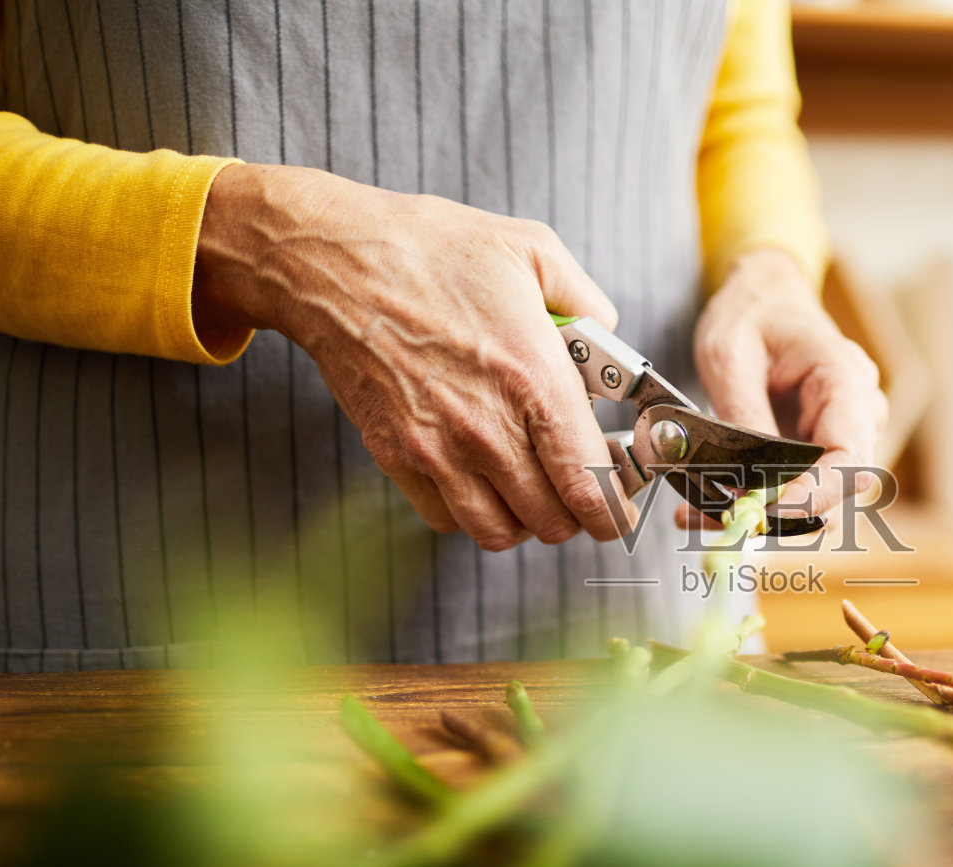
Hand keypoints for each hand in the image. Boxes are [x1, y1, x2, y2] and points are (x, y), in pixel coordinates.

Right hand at [193, 163, 633, 550]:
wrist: (332, 262)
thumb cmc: (429, 249)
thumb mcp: (532, 250)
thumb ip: (587, 298)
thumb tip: (608, 335)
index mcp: (534, 377)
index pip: (588, 482)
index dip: (614, 510)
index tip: (621, 508)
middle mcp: (487, 425)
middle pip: (552, 519)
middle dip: (578, 515)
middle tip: (581, 489)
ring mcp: (437, 448)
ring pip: (500, 531)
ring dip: (526, 521)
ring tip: (535, 492)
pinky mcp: (396, 455)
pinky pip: (446, 519)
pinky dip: (472, 514)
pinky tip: (483, 482)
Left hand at [684, 247, 887, 527]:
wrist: (765, 297)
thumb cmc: (752, 314)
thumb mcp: (729, 354)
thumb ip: (743, 416)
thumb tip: (747, 480)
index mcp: (845, 380)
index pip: (850, 458)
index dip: (814, 496)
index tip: (766, 513)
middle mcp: (858, 414)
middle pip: (838, 490)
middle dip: (780, 515)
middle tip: (711, 518)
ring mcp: (846, 435)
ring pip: (818, 500)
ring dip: (762, 515)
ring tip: (697, 512)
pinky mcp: (823, 451)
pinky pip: (800, 489)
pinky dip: (759, 503)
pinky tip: (711, 503)